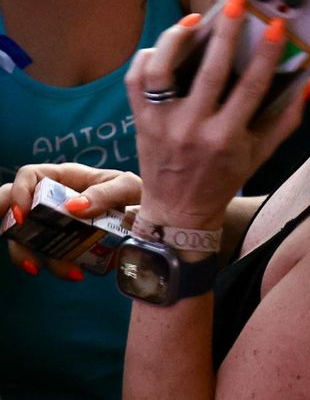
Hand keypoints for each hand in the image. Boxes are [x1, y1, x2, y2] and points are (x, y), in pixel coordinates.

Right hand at [2, 163, 142, 279]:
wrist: (154, 219)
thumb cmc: (139, 194)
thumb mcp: (129, 188)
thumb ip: (106, 193)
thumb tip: (74, 207)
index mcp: (67, 177)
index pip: (29, 175)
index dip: (19, 192)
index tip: (24, 216)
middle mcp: (53, 197)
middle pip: (11, 205)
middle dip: (8, 228)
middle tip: (25, 248)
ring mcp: (53, 221)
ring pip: (23, 235)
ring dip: (34, 255)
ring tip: (67, 271)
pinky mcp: (60, 241)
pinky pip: (44, 253)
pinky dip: (54, 265)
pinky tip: (76, 273)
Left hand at [125, 0, 309, 230]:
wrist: (177, 210)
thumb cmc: (224, 178)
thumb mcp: (262, 153)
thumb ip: (287, 118)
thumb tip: (307, 80)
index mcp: (226, 138)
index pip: (250, 87)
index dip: (266, 53)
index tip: (276, 25)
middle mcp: (192, 128)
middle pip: (209, 71)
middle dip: (225, 32)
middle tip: (236, 3)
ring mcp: (161, 123)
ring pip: (162, 70)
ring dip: (178, 39)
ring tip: (195, 19)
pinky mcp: (140, 119)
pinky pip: (137, 79)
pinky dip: (150, 56)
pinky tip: (168, 43)